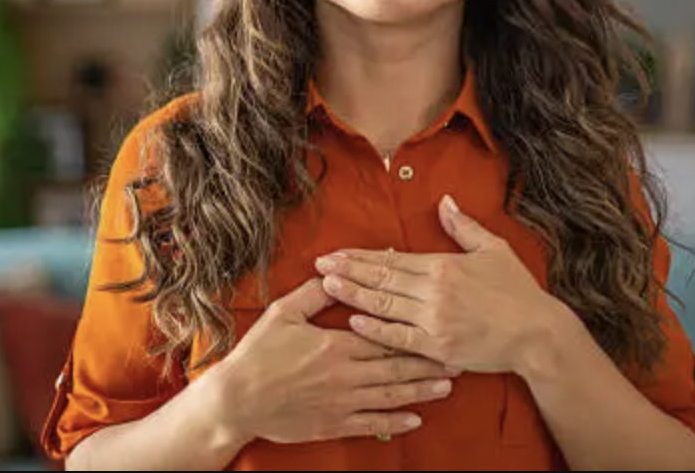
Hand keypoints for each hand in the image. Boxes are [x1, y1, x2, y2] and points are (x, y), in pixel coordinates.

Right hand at [214, 278, 457, 445]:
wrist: (236, 400)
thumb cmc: (258, 354)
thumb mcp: (283, 313)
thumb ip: (314, 294)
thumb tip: (336, 271)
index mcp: (336, 344)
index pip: (384, 336)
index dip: (414, 332)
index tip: (438, 326)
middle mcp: (345, 374)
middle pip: (396, 367)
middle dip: (428, 362)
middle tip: (457, 358)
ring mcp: (342, 401)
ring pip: (391, 395)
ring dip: (421, 390)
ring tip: (447, 386)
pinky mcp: (333, 423)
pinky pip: (372, 423)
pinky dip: (395, 421)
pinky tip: (415, 418)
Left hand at [316, 195, 561, 374]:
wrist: (538, 333)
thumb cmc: (518, 290)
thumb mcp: (493, 249)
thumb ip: (464, 226)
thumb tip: (444, 201)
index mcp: (444, 266)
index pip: (392, 258)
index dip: (361, 256)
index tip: (336, 251)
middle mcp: (435, 292)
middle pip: (381, 279)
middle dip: (348, 271)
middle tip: (319, 264)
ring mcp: (434, 322)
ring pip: (384, 307)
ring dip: (353, 296)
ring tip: (327, 285)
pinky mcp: (438, 348)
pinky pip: (399, 339)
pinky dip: (375, 331)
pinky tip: (353, 322)